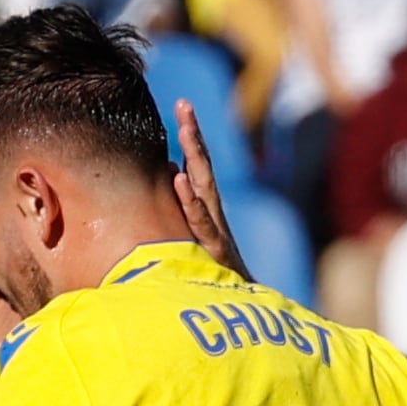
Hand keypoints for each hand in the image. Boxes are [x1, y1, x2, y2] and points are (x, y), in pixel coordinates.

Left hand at [172, 97, 248, 277]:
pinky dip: (189, 200)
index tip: (182, 106)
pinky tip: (178, 180)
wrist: (236, 301)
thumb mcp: (194, 233)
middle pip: (203, 165)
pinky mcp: (211, 246)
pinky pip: (199, 220)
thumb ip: (184, 203)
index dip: (191, 135)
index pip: (199, 162)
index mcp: (206, 204)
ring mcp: (214, 226)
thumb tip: (170, 173)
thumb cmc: (212, 269)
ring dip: (194, 156)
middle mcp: (212, 209)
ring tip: (183, 130)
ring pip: (204, 185)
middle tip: (184, 104)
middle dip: (193, 133)